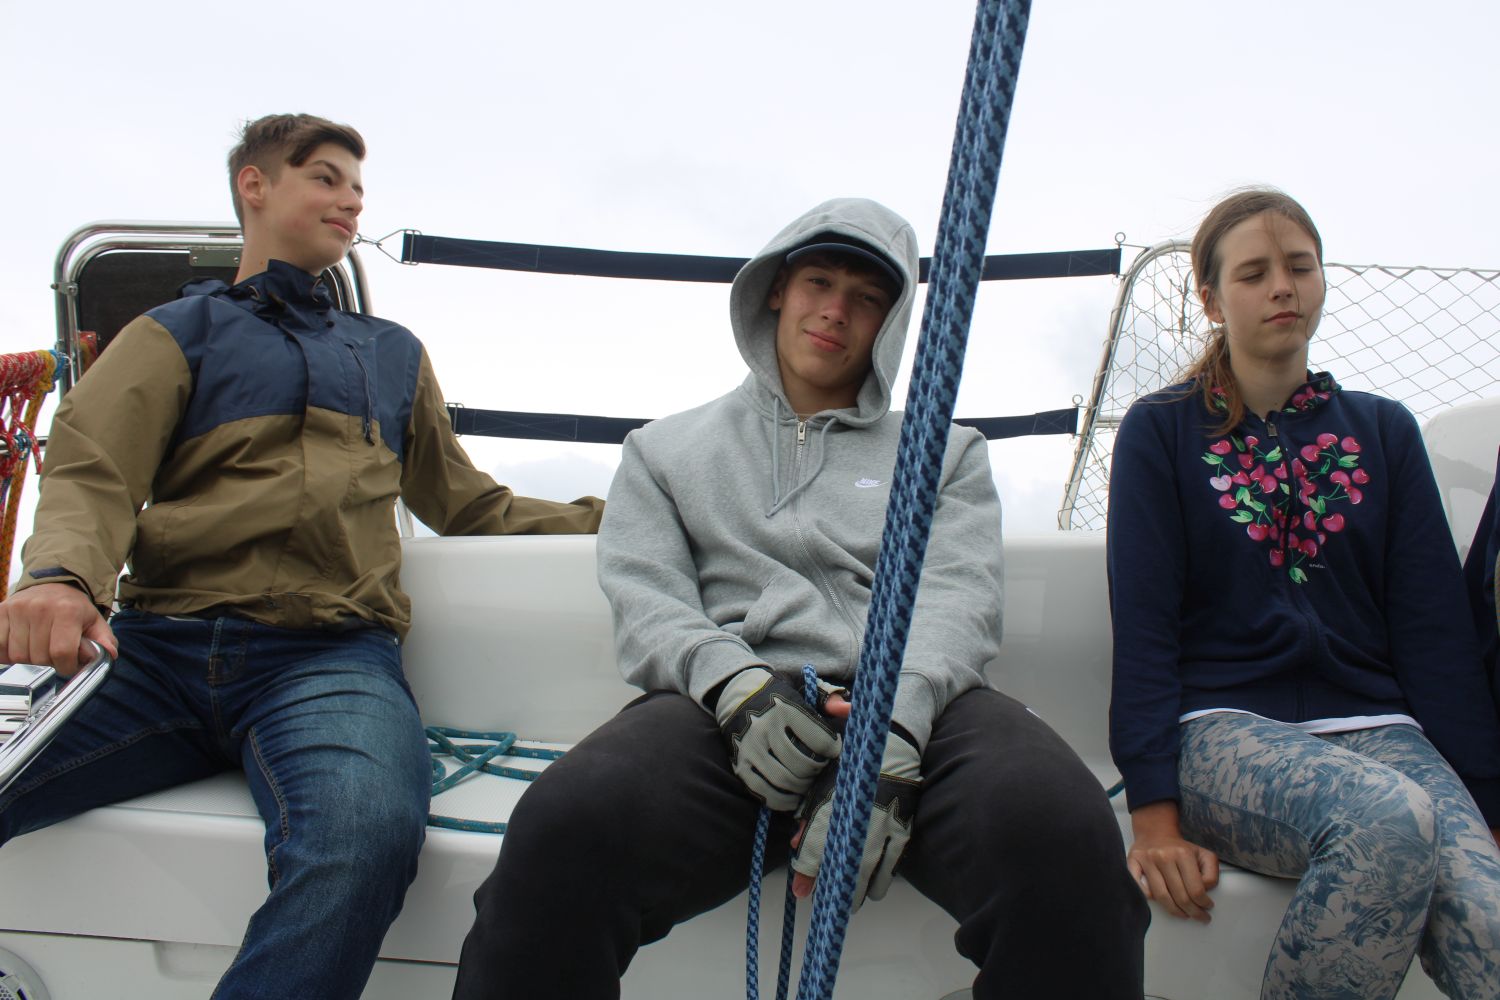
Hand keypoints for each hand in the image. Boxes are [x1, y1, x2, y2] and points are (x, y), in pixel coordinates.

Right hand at [0, 582, 116, 676]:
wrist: (52, 585)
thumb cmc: (74, 608)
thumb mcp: (95, 622)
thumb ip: (104, 641)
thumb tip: (109, 654)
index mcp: (67, 610)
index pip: (61, 652)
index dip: (66, 666)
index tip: (69, 665)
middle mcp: (40, 608)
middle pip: (38, 657)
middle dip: (49, 662)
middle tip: (54, 652)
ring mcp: (17, 609)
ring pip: (17, 655)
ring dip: (29, 658)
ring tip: (39, 646)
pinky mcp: (0, 612)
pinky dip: (7, 653)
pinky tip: (20, 645)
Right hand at [715, 667, 841, 810]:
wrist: (738, 698)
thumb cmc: (780, 698)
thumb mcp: (803, 690)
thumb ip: (829, 699)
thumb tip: (848, 709)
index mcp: (785, 710)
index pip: (820, 741)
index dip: (833, 750)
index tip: (834, 750)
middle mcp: (765, 729)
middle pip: (802, 765)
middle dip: (816, 772)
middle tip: (820, 768)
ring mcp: (750, 750)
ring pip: (784, 781)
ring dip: (802, 788)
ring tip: (808, 782)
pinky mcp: (740, 767)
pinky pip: (765, 793)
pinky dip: (783, 801)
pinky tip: (793, 798)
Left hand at [790, 722, 920, 907]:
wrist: (893, 742)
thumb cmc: (852, 761)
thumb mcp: (825, 780)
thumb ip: (810, 812)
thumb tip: (795, 843)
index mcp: (834, 803)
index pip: (816, 846)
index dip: (806, 870)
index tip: (800, 891)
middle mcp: (857, 818)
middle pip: (842, 865)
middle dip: (833, 889)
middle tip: (828, 904)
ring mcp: (882, 825)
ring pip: (867, 870)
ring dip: (858, 891)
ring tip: (850, 902)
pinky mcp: (902, 828)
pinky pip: (891, 864)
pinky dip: (881, 881)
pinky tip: (873, 890)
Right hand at [1127, 800, 1218, 922]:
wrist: (1155, 832)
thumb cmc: (1180, 848)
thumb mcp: (1203, 854)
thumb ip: (1211, 873)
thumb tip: (1205, 891)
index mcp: (1183, 854)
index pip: (1196, 889)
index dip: (1204, 903)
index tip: (1207, 907)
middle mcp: (1164, 856)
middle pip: (1180, 896)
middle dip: (1193, 912)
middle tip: (1199, 917)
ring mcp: (1147, 860)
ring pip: (1161, 896)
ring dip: (1175, 911)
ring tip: (1184, 914)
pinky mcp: (1132, 862)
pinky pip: (1140, 888)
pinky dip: (1149, 899)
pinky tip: (1160, 903)